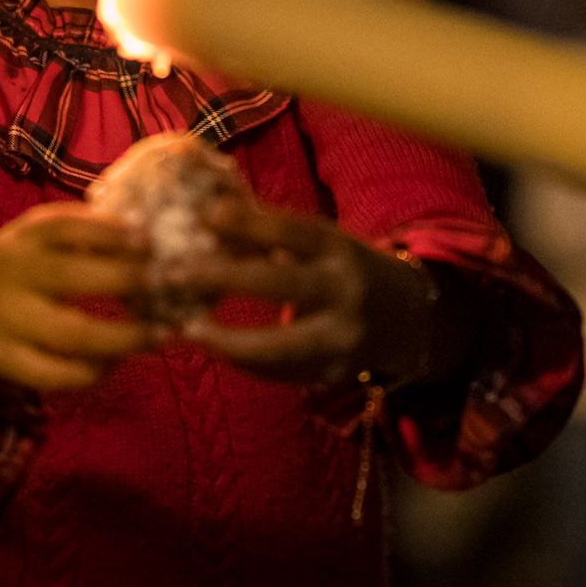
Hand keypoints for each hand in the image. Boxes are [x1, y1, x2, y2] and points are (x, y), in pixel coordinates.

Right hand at [0, 202, 161, 391]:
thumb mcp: (34, 236)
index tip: (149, 239)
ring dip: (122, 338)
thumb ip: (81, 233)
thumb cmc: (14, 264)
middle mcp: (15, 275)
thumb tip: (151, 234)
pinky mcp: (5, 360)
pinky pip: (56, 375)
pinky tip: (117, 363)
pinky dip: (93, 373)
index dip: (109, 231)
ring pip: (71, 335)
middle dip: (125, 281)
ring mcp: (9, 320)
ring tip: (158, 335)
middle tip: (170, 287)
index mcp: (25, 238)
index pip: (66, 227)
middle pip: (72, 278)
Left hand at [174, 198, 436, 386]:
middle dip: (226, 278)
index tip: (206, 215)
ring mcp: (343, 337)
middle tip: (176, 273)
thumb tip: (207, 213)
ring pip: (279, 347)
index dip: (249, 223)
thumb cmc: (344, 269)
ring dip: (228, 341)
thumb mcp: (322, 244)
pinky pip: (281, 373)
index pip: (293, 231)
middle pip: (281, 285)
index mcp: (340, 249)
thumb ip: (272, 233)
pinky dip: (245, 362)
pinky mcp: (334, 372)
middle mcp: (346, 291)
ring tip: (188, 329)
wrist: (408, 319)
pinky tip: (216, 348)